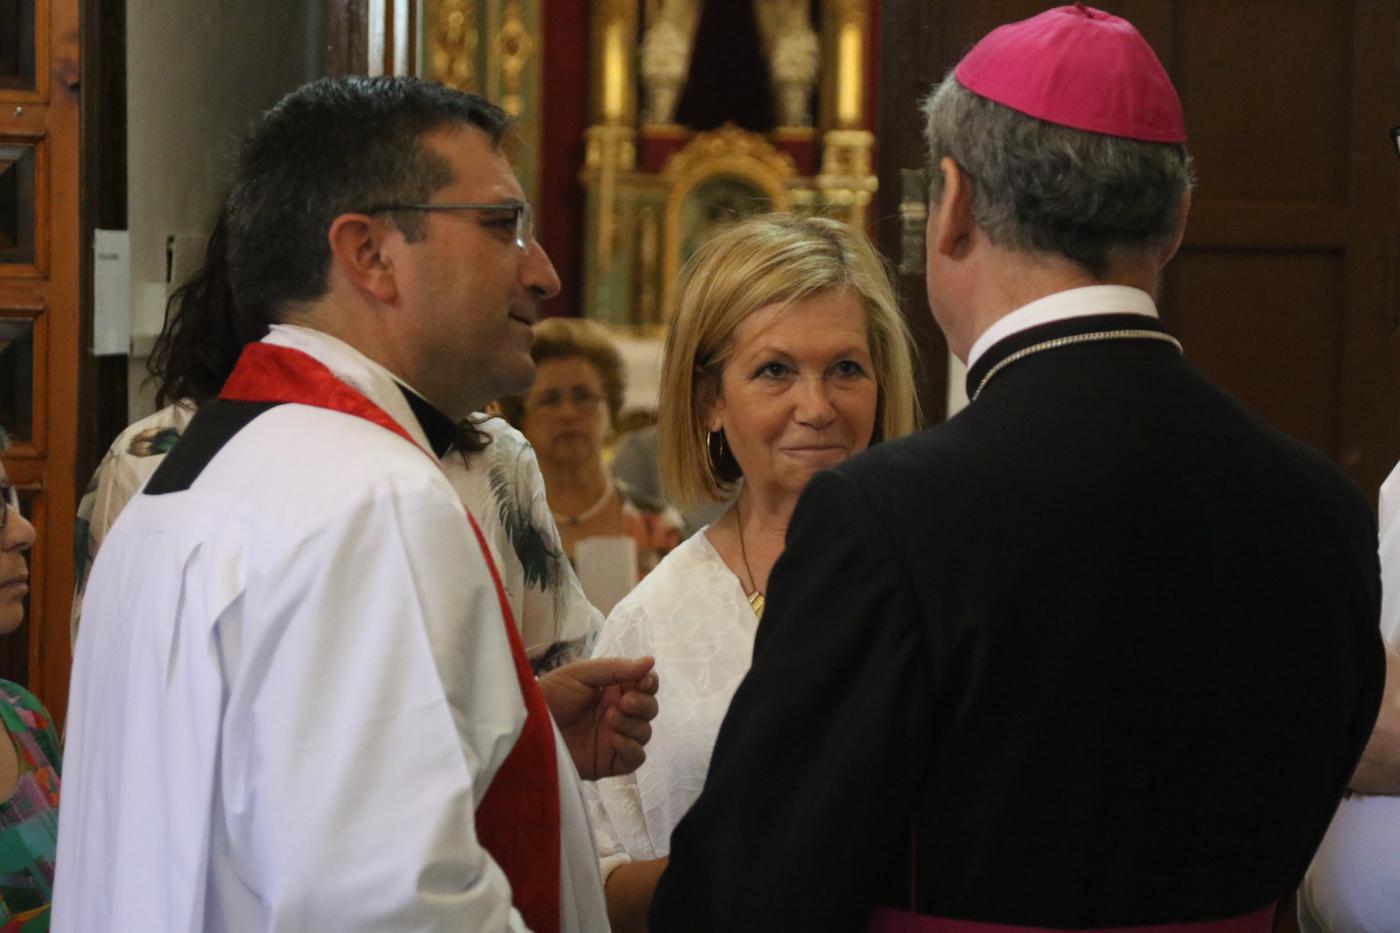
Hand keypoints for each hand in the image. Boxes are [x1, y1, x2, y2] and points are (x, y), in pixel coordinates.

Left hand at [539, 656, 658, 779]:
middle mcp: (619, 712)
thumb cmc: (551, 694)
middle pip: (650, 708)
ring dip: (633, 724)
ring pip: (645, 732)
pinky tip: (614, 739)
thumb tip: (651, 661)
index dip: (650, 682)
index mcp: (613, 689)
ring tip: (609, 718)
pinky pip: (635, 757)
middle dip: (643, 703)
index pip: (645, 685)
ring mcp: (615, 738)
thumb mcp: (581, 674)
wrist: (528, 726)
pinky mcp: (610, 761)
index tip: (644, 681)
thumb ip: (617, 669)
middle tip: (624, 701)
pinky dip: (631, 747)